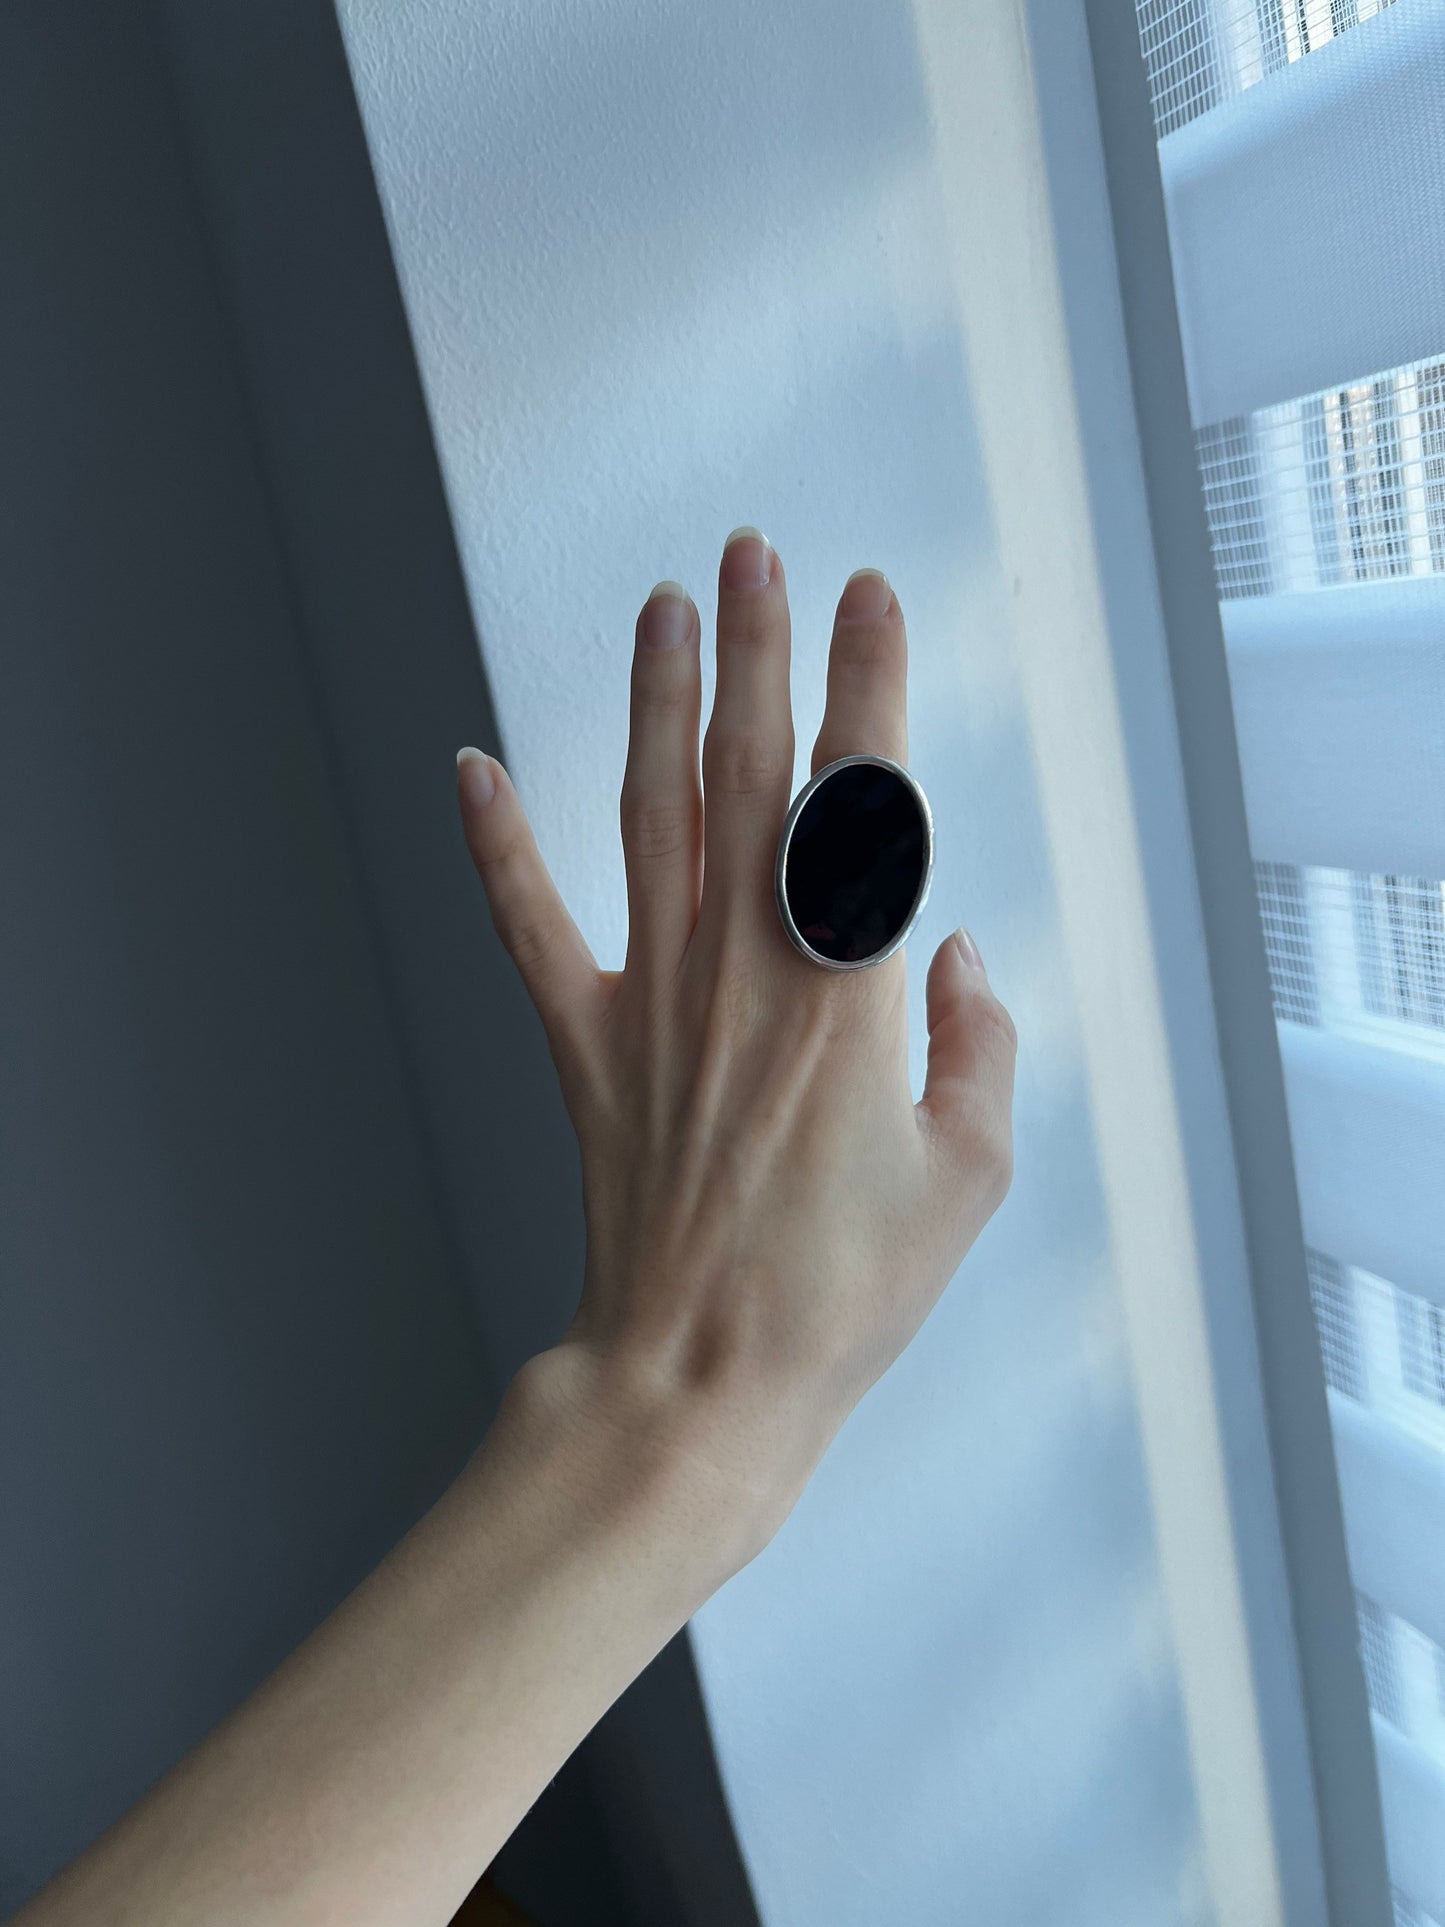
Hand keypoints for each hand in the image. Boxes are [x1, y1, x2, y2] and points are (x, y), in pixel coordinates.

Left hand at [457, 530, 1015, 1585]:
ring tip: (661, 609)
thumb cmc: (841, 1292)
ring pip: (650, 816)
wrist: (701, 1376)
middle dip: (758, 649)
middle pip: (751, 774)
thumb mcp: (969, 1180)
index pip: (863, 803)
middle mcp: (744, 969)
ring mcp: (654, 1000)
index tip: (871, 598)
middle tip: (753, 553)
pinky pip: (531, 926)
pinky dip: (497, 847)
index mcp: (847, 993)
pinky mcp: (585, 1045)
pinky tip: (470, 768)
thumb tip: (966, 958)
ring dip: (655, 703)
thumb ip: (980, 1049)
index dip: (869, 686)